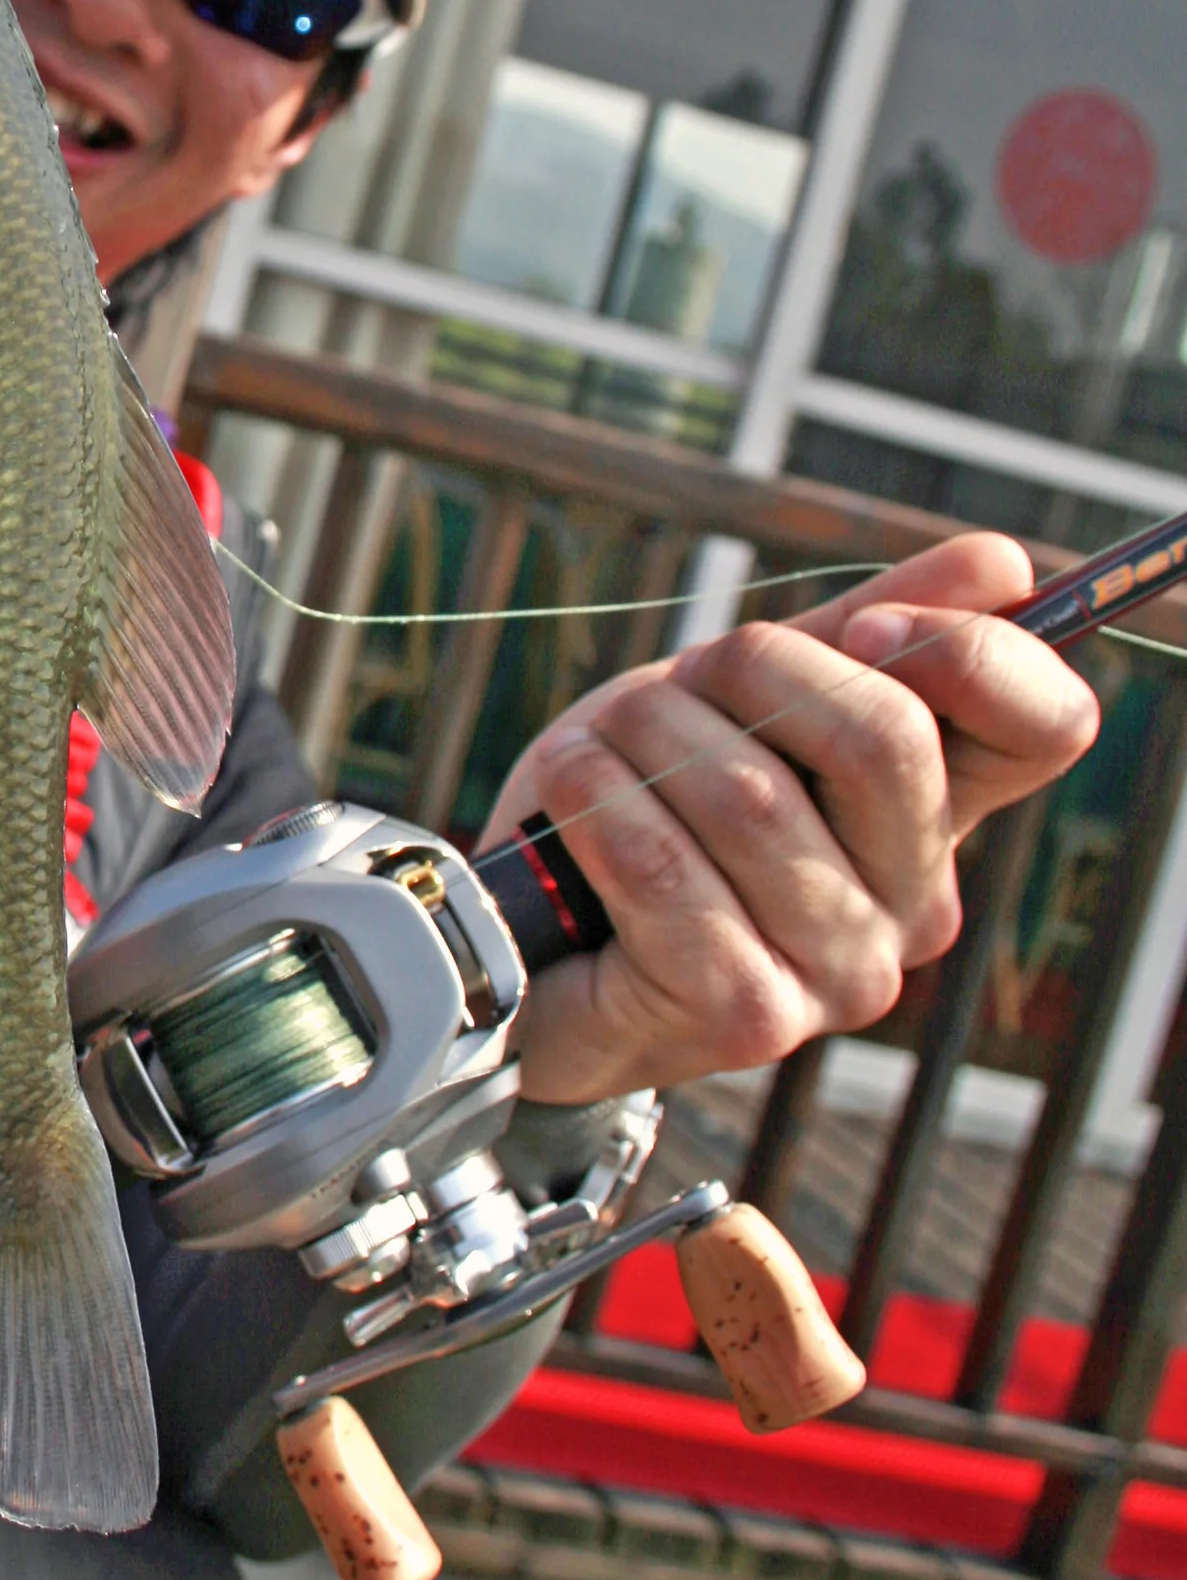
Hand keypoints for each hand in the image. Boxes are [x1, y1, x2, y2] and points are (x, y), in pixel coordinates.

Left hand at [491, 533, 1101, 1106]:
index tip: (865, 626)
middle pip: (885, 736)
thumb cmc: (647, 808)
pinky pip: (661, 867)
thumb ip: (864, 632)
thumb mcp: (746, 698)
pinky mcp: (744, 1018)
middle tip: (677, 684)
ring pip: (747, 793)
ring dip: (639, 734)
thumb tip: (1002, 561)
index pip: (1048, 724)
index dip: (970, 649)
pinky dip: (593, 798)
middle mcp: (913, 907)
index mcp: (937, 816)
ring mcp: (838, 975)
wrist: (530, 943)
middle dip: (748, 667)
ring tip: (594, 750)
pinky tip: (568, 791)